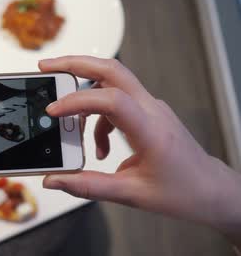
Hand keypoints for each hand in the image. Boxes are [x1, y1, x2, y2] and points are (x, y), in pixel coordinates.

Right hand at [39, 56, 240, 247]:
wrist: (212, 190)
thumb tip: (54, 180)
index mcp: (150, 131)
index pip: (111, 100)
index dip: (77, 101)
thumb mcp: (131, 195)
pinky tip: (98, 146)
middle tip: (47, 68)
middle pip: (112, 70)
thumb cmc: (181, 193)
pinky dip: (98, 117)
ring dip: (84, 90)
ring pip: (113, 79)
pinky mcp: (148, 111)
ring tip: (64, 115)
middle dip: (76, 64)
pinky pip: (116, 101)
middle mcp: (152, 110)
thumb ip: (88, 186)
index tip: (53, 111)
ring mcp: (151, 107)